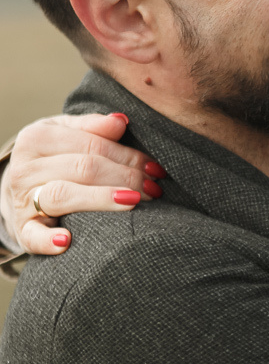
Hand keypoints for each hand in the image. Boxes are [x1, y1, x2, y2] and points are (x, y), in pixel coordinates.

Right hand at [0, 113, 164, 256]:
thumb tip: (122, 121)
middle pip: (83, 169)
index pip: (91, 145)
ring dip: (102, 200)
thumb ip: (92, 127)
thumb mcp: (66, 134)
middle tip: (153, 188)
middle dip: (124, 177)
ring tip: (133, 201)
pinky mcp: (23, 230)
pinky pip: (34, 237)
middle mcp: (26, 168)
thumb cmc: (53, 159)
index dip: (127, 156)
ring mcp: (22, 200)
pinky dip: (48, 240)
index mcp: (37, 138)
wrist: (18, 190)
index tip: (155, 168)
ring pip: (63, 195)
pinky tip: (67, 241)